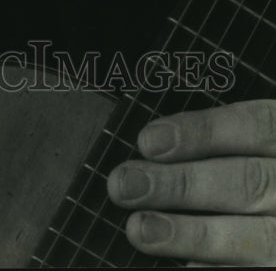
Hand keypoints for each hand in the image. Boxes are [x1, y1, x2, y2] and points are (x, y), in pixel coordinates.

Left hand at [107, 100, 275, 265]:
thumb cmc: (258, 172)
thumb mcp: (254, 147)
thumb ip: (221, 144)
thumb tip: (154, 147)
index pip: (254, 126)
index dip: (201, 132)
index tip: (148, 141)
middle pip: (246, 182)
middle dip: (180, 184)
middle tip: (125, 185)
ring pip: (252, 236)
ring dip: (189, 234)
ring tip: (140, 229)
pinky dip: (215, 269)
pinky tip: (184, 266)